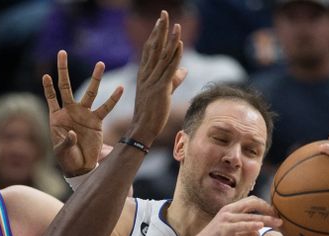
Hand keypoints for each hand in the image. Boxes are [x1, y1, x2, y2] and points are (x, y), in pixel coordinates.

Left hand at [43, 51, 122, 176]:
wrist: (81, 166)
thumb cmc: (67, 158)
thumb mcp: (61, 151)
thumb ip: (65, 141)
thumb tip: (72, 132)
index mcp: (57, 117)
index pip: (51, 97)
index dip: (48, 87)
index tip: (45, 75)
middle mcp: (70, 111)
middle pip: (66, 86)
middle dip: (63, 69)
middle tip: (62, 52)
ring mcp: (84, 114)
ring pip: (90, 92)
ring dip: (94, 78)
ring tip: (100, 64)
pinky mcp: (96, 121)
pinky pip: (106, 108)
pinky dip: (113, 99)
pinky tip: (121, 88)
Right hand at [128, 11, 186, 144]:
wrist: (143, 128)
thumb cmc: (152, 113)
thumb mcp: (164, 92)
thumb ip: (174, 79)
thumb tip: (185, 69)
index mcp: (144, 74)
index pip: (150, 50)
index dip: (155, 34)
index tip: (160, 21)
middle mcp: (147, 75)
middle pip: (154, 47)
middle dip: (160, 30)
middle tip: (164, 13)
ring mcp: (153, 81)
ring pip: (163, 56)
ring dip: (170, 39)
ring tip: (175, 24)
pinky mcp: (161, 89)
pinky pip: (169, 70)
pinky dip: (175, 56)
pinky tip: (179, 45)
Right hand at [184, 197, 280, 235]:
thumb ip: (245, 234)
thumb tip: (259, 234)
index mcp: (230, 210)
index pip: (251, 201)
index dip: (265, 205)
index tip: (276, 214)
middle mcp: (228, 211)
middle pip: (252, 203)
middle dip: (268, 208)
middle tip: (280, 217)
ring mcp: (225, 219)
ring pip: (250, 215)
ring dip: (266, 219)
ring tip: (278, 224)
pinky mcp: (223, 228)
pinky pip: (240, 225)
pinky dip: (251, 225)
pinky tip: (260, 227)